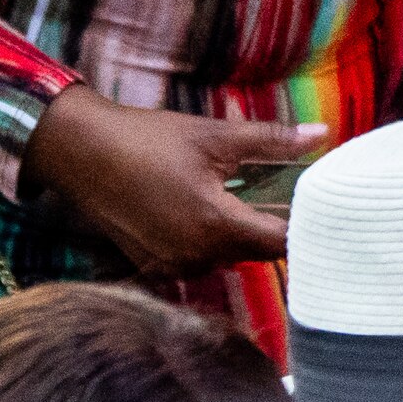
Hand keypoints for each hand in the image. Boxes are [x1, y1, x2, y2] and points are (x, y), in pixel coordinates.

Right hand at [20, 88, 324, 277]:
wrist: (80, 152)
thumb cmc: (147, 139)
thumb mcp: (213, 134)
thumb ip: (271, 140)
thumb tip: (322, 133)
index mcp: (216, 225)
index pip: (282, 243)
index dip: (303, 227)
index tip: (314, 208)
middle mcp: (196, 257)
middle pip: (255, 253)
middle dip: (269, 227)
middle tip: (277, 194)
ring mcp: (172, 266)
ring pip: (226, 259)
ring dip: (236, 235)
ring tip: (235, 198)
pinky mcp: (153, 267)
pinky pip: (196, 262)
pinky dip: (205, 241)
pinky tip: (197, 209)